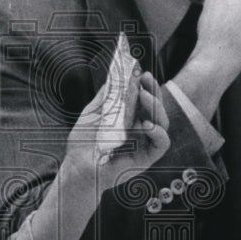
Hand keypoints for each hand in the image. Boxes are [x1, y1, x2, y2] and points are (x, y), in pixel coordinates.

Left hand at [65, 67, 170, 189]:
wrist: (77, 166)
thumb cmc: (84, 142)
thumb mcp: (93, 113)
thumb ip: (106, 96)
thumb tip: (115, 75)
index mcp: (130, 117)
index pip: (146, 99)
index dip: (148, 85)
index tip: (142, 73)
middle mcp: (141, 128)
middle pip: (158, 108)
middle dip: (154, 91)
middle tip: (145, 80)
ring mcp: (145, 143)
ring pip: (163, 122)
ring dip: (156, 107)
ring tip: (144, 96)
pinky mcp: (147, 157)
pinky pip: (162, 143)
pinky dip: (158, 131)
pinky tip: (147, 124)